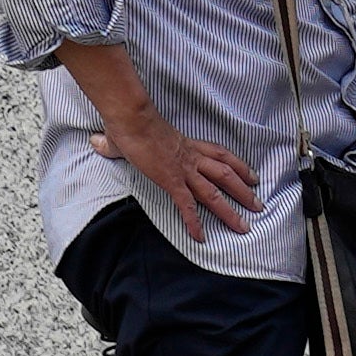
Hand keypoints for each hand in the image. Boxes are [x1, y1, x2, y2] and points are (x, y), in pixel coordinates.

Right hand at [61, 39, 259, 246]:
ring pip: (214, 193)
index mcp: (187, 144)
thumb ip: (115, 142)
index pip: (220, 155)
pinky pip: (186, 205)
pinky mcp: (171, 180)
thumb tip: (96, 142)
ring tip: (243, 227)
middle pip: (226, 175)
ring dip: (230, 211)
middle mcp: (191, 158)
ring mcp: (182, 170)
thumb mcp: (129, 133)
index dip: (239, 166)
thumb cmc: (131, 121)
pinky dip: (194, 221)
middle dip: (244, 191)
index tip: (252, 176)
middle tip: (258, 206)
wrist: (132, 118)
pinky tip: (200, 237)